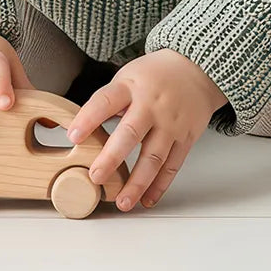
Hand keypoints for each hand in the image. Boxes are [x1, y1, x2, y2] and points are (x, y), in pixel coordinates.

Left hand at [67, 49, 226, 212]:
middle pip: (131, 133)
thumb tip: (81, 131)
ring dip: (137, 182)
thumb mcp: (128, 77)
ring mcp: (171, 123)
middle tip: (96, 177)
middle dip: (112, 157)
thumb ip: (109, 103)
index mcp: (131, 87)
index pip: (106, 102)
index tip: (73, 136)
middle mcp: (152, 105)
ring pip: (154, 156)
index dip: (89, 118)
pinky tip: (147, 199)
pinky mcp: (186, 137)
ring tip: (122, 202)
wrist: (196, 68)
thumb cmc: (155, 76)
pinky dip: (160, 185)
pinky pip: (172, 165)